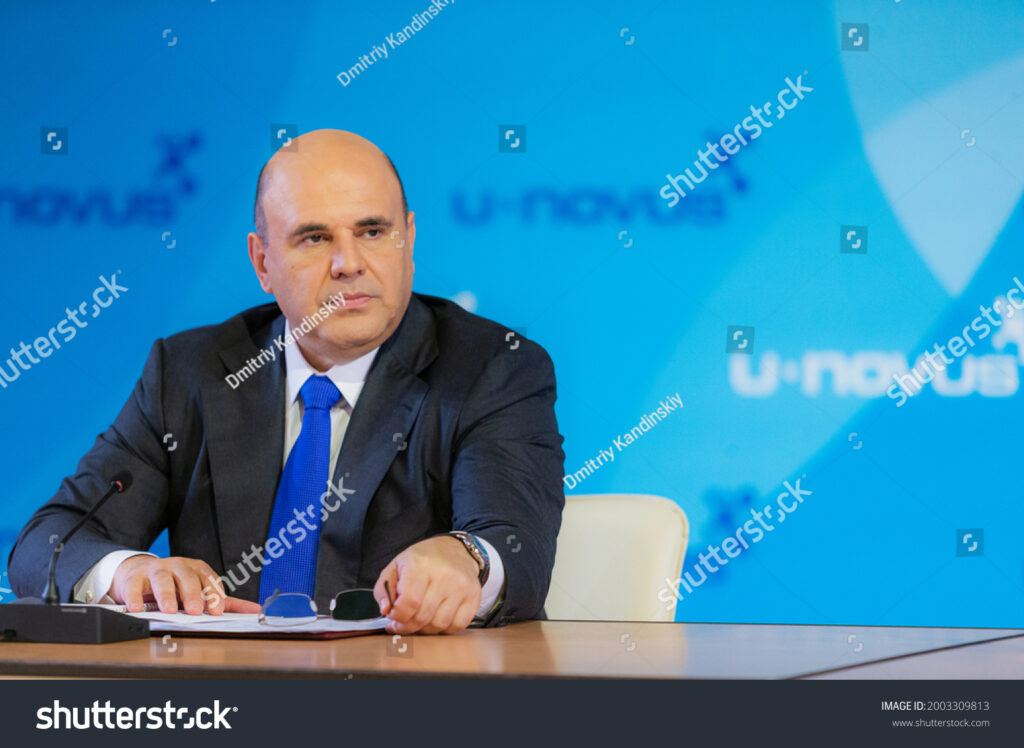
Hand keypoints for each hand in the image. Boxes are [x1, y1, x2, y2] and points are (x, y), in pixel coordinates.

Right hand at [109, 555, 260, 615]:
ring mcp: (157, 570)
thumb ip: (226, 602)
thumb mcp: (201, 592)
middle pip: (188, 577)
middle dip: (192, 593)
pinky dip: (136, 596)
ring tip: (169, 610)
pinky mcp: (136, 577)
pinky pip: (135, 585)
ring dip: (166, 594)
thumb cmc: (176, 586)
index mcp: (198, 570)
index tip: (216, 611)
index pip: (209, 579)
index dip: (214, 594)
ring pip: (163, 579)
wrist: (141, 574)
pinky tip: (137, 608)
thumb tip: (255, 610)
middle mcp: (179, 567)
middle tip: (194, 610)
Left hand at [373, 536, 481, 634]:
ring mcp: (461, 587)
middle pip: (422, 617)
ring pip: (439, 625)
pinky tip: (437, 617)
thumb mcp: (396, 566)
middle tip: (403, 622)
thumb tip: (385, 610)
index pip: (409, 602)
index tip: (394, 616)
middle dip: (408, 626)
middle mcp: (444, 575)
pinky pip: (456, 626)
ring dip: (425, 629)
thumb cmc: (423, 560)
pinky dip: (444, 628)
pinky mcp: (474, 597)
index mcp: (421, 564)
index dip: (398, 616)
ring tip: (420, 618)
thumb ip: (384, 589)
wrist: (456, 550)